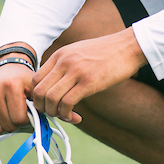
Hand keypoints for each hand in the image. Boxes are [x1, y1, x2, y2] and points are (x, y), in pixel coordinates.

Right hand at [0, 60, 35, 135]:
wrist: (6, 67)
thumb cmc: (21, 80)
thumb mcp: (35, 88)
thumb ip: (39, 105)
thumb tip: (39, 125)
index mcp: (11, 85)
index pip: (19, 119)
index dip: (26, 120)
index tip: (27, 113)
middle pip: (7, 125)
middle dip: (15, 124)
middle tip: (16, 113)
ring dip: (3, 126)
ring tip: (7, 114)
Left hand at [30, 29, 145, 124]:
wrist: (129, 46)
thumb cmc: (107, 52)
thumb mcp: (79, 52)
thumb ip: (65, 64)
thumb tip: (56, 84)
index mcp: (60, 55)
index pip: (35, 80)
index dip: (36, 97)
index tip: (46, 105)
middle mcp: (64, 62)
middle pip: (39, 91)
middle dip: (42, 108)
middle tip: (53, 113)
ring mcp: (76, 71)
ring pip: (50, 98)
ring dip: (54, 113)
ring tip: (64, 116)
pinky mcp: (89, 82)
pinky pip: (67, 103)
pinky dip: (67, 114)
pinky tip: (75, 116)